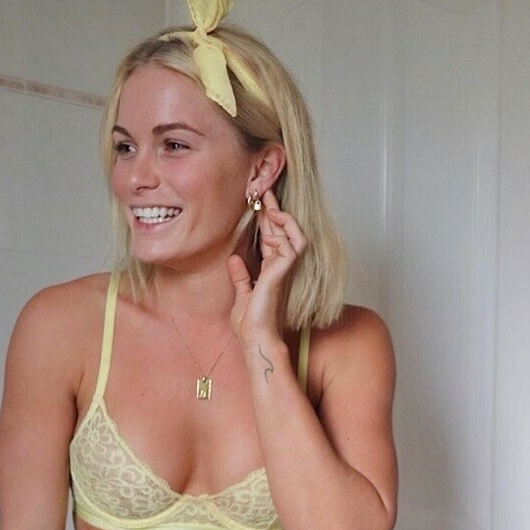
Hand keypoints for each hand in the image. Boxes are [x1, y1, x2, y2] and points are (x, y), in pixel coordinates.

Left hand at [228, 189, 306, 347]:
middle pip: (283, 232)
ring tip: (269, 207)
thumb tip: (234, 259)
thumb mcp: (241, 295)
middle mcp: (280, 268)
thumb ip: (241, 277)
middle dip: (275, 210)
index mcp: (271, 271)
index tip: (259, 203)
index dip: (267, 220)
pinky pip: (291, 246)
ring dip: (283, 219)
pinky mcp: (283, 273)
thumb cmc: (250, 324)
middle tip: (265, 190)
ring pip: (295, 235)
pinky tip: (269, 230)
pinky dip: (283, 234)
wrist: (254, 339)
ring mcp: (284, 270)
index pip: (272, 238)